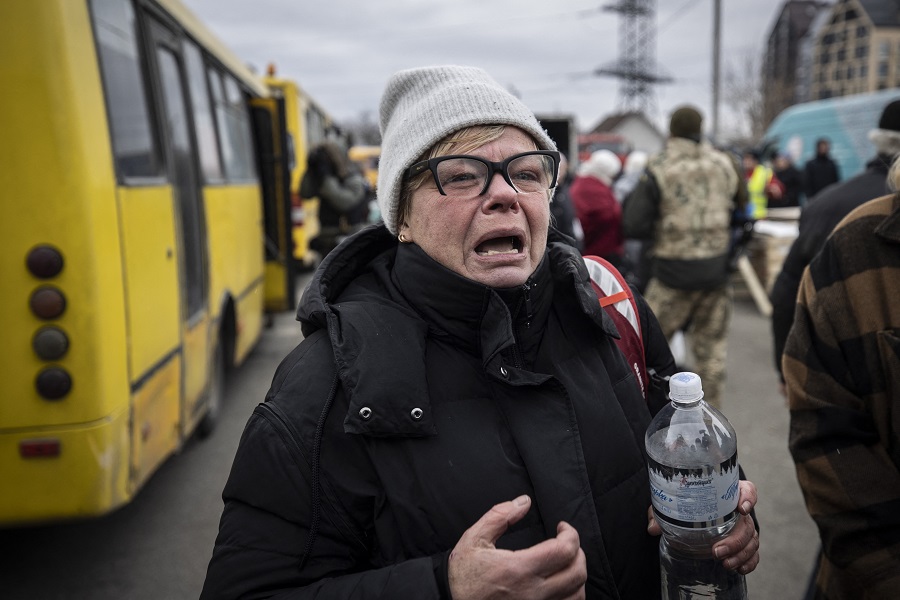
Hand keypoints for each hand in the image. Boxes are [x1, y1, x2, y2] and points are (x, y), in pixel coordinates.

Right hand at [448, 495, 586, 599]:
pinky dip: (571, 595)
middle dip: (578, 552)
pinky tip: (561, 584)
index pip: (564, 551)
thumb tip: (524, 502)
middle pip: (577, 573)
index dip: (571, 534)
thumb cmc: (462, 575)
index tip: (562, 527)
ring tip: (565, 563)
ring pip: (577, 595)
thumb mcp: (474, 539)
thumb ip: (500, 516)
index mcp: (519, 569)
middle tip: (566, 542)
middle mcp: (533, 592)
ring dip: (577, 575)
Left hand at [647, 480, 759, 574]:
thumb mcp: (674, 503)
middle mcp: (739, 509)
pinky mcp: (743, 543)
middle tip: (717, 551)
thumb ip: (664, 511)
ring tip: (725, 564)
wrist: (690, 512)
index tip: (741, 508)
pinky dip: (749, 562)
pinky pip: (753, 553)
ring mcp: (744, 527)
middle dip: (735, 540)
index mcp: (727, 493)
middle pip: (747, 523)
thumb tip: (653, 528)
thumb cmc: (685, 502)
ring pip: (752, 540)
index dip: (748, 498)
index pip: (747, 490)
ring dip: (741, 554)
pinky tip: (739, 569)